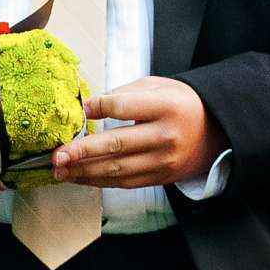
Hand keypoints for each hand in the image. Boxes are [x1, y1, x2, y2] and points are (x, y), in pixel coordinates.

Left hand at [50, 80, 226, 189]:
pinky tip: (78, 176)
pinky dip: (97, 181)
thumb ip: (125, 94)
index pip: (125, 107)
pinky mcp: (159, 178)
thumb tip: (89, 107)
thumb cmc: (178, 104)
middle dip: (82, 151)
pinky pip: (123, 182)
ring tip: (58, 169)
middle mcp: (166, 137)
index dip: (100, 107)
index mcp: (167, 107)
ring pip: (117, 169)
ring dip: (83, 171)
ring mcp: (163, 161)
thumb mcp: (158, 86)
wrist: (213, 132)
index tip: (81, 109)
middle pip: (117, 145)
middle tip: (57, 154)